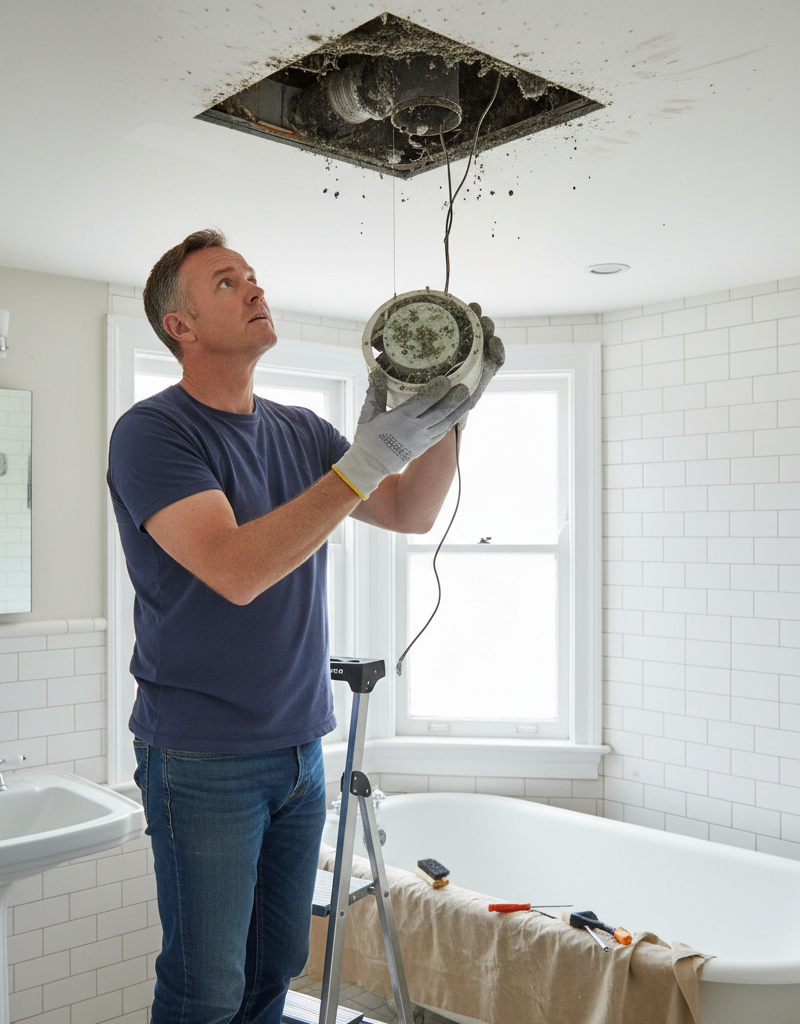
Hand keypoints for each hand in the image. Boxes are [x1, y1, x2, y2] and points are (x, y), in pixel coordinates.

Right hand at [333, 370, 469, 498]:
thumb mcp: (368, 413)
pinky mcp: (424, 447)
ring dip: (457, 411)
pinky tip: (456, 416)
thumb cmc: (367, 438)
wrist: (370, 465)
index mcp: (402, 417)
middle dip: (454, 399)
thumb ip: (375, 392)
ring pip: (445, 424)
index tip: (445, 380)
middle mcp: (415, 429)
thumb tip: (376, 371)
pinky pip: (442, 434)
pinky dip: (450, 424)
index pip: (425, 400)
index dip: (438, 389)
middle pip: (441, 412)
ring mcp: (422, 440)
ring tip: (467, 399)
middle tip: (464, 388)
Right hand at [460, 303, 504, 427]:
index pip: (497, 357)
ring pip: (475, 328)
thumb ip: (461, 400)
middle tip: (484, 322)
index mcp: (484, 370)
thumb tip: (457, 399)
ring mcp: (466, 346)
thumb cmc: (449, 403)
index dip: (497, 349)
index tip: (493, 342)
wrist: (436, 399)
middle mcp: (478, 356)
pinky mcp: (453, 338)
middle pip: (487, 338)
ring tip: (474, 308)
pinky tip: (457, 307)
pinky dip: (462, 314)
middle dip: (487, 328)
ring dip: (477, 317)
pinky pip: (460, 324)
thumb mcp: (457, 403)